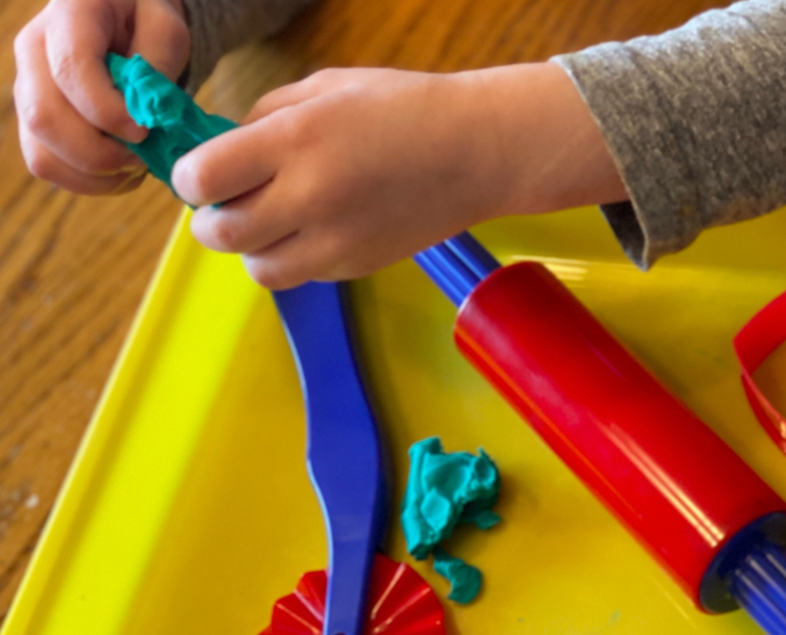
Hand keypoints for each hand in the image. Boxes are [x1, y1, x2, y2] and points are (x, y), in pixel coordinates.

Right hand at [14, 0, 189, 194]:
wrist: (126, 22)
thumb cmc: (146, 23)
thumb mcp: (165, 28)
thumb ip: (157, 65)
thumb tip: (144, 114)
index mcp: (67, 16)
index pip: (71, 70)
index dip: (108, 112)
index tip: (144, 131)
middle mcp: (33, 53)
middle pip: (46, 119)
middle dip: (102, 153)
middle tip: (143, 156)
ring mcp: (28, 91)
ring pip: (43, 154)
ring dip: (97, 175)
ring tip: (136, 164)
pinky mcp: (36, 124)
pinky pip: (50, 168)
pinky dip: (91, 182)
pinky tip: (122, 170)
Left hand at [172, 63, 626, 287]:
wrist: (474, 152)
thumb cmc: (403, 108)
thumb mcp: (324, 88)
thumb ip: (265, 118)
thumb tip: (223, 150)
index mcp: (295, 140)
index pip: (203, 178)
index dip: (189, 178)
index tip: (200, 174)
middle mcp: (310, 197)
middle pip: (221, 235)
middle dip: (212, 221)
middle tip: (227, 205)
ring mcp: (336, 241)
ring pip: (258, 269)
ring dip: (254, 248)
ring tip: (275, 222)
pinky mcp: (356, 267)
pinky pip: (301, 274)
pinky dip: (296, 256)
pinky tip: (320, 227)